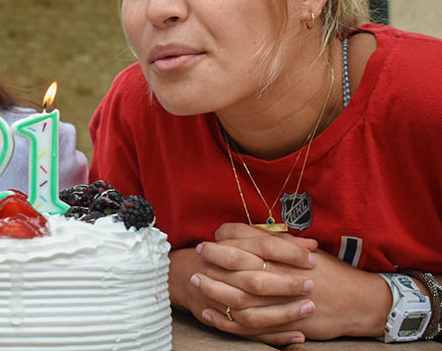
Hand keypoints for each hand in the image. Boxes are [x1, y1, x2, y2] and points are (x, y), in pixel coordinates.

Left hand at [195, 224, 389, 341]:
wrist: (358, 301)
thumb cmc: (331, 272)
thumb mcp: (304, 251)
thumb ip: (277, 242)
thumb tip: (248, 232)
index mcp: (284, 253)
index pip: (246, 239)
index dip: (224, 238)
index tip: (210, 238)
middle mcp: (279, 274)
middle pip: (237, 264)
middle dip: (214, 258)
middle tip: (197, 254)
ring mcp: (280, 301)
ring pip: (238, 295)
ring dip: (214, 288)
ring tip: (197, 281)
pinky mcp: (281, 323)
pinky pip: (247, 324)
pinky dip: (226, 320)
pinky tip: (210, 314)